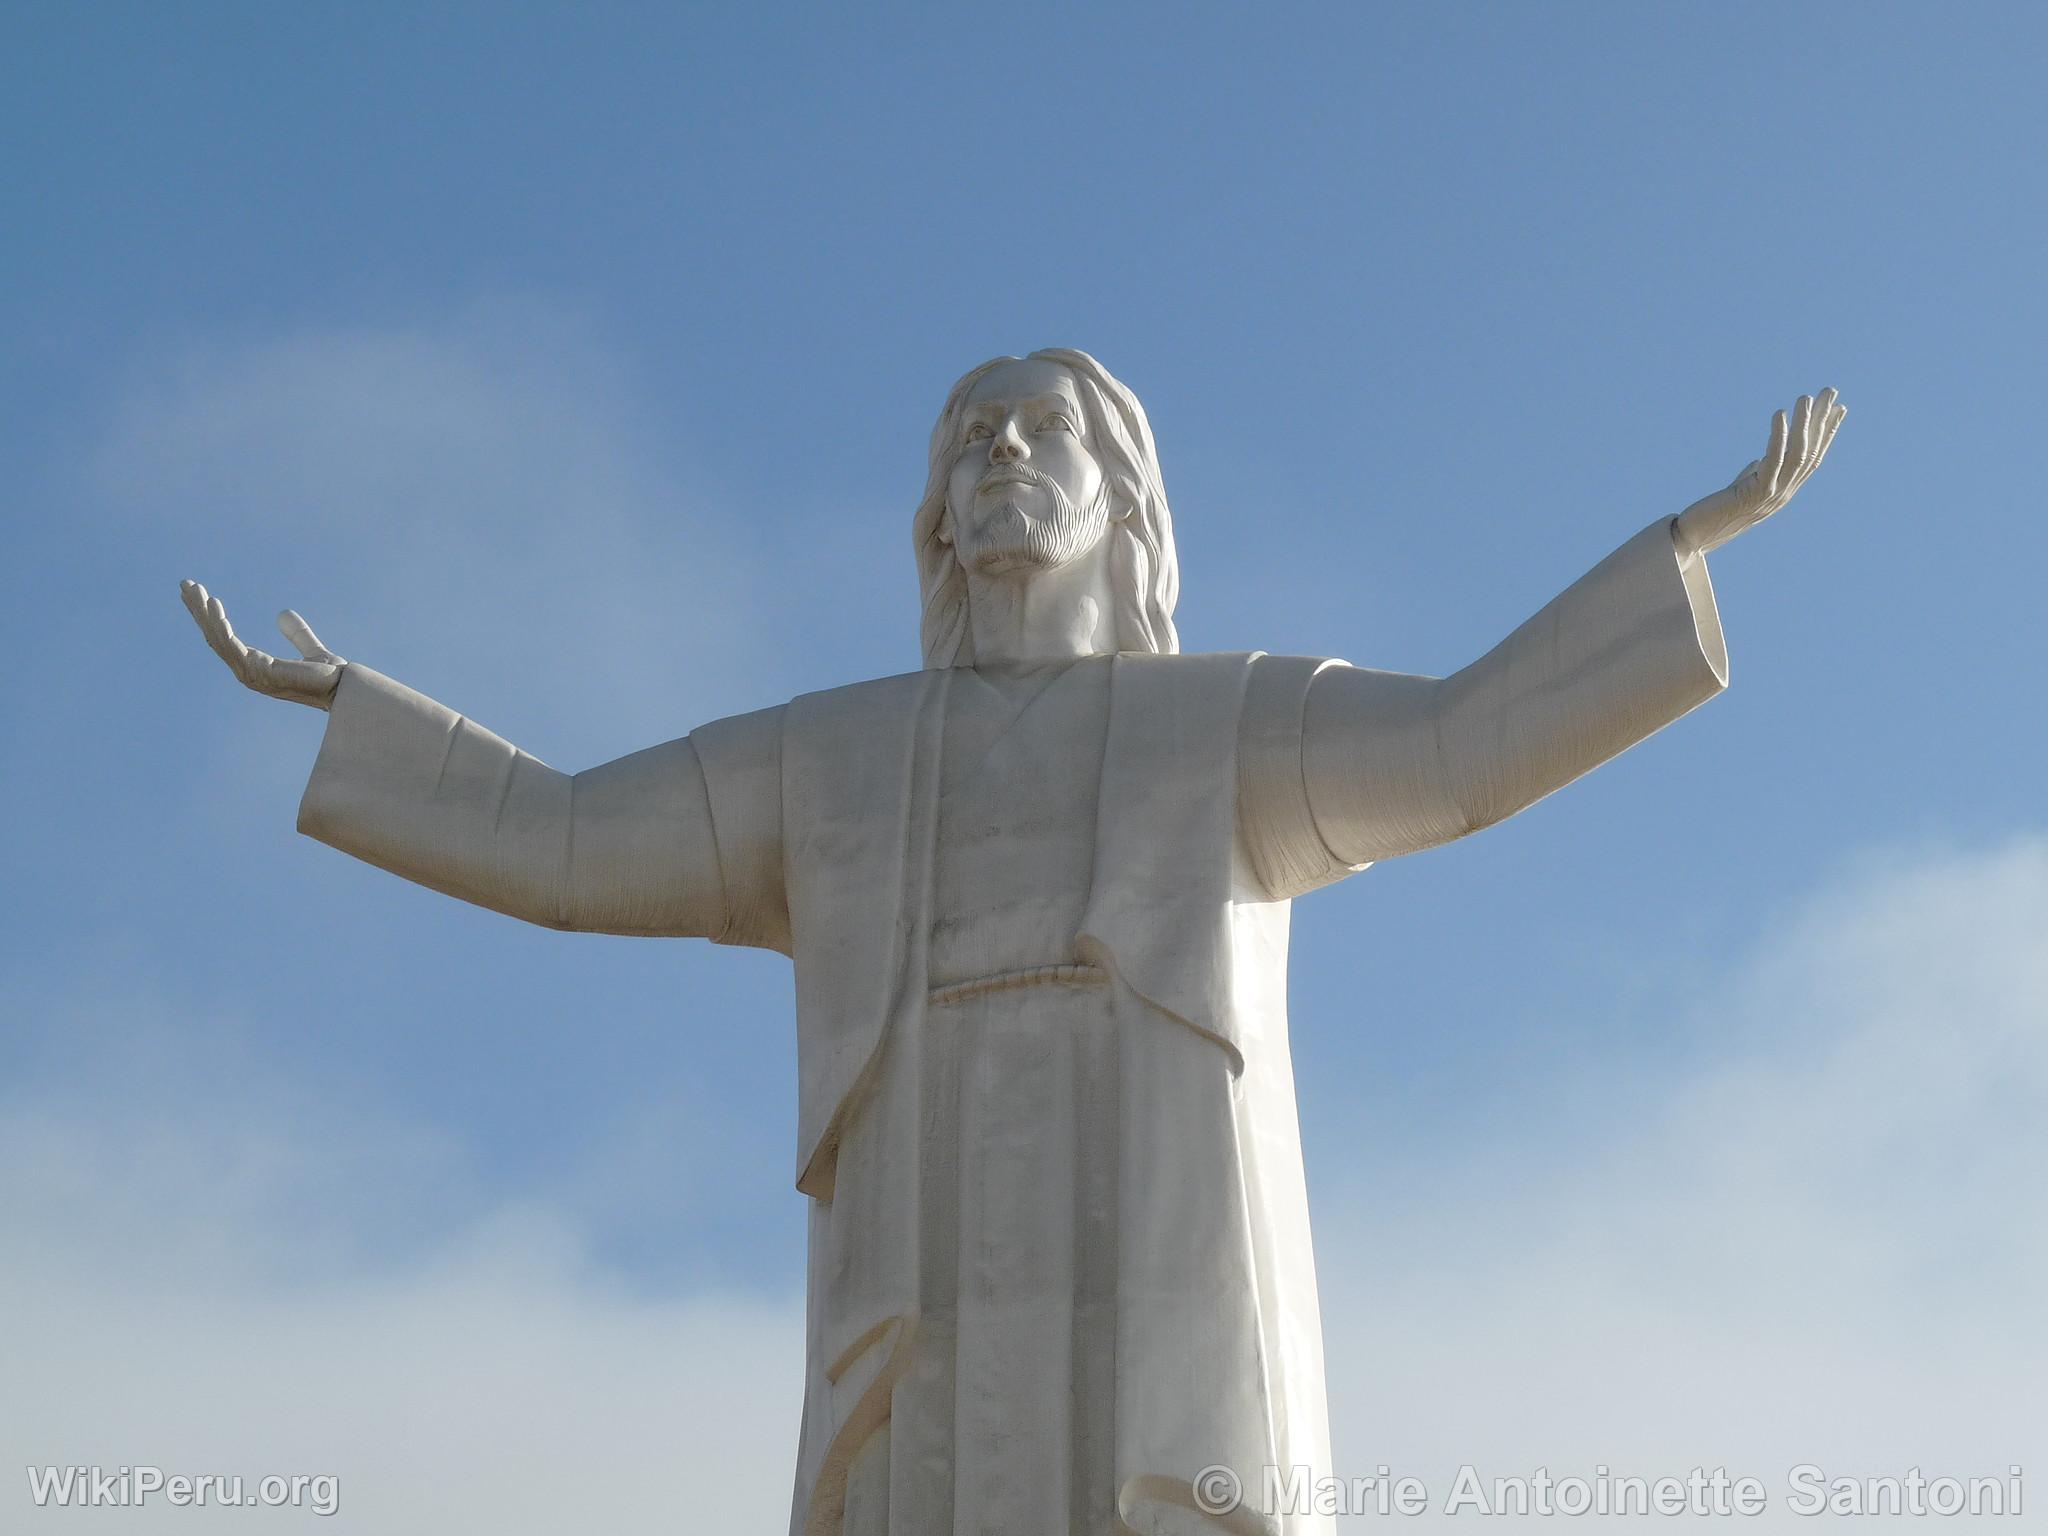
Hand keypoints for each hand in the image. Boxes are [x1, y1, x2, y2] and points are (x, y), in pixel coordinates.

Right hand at [181, 580, 344, 708]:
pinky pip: (231, 645)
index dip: (212, 618)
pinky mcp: (258, 671)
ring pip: (217, 638)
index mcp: (256, 666)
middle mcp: (248, 672)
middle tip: (185, 584)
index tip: (203, 595)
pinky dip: (220, 625)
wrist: (345, 689)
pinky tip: (214, 606)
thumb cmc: (331, 677)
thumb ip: (297, 633)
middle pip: (215, 636)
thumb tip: (282, 613)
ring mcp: (250, 673)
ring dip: (203, 613)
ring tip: (194, 588)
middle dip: (199, 610)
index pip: (225, 639)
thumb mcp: (311, 648)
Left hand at [1673, 389, 1846, 559]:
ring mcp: (1773, 495)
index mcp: (1784, 491)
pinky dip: (1778, 436)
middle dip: (1821, 420)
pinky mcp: (1755, 494)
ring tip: (1805, 397)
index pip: (1813, 458)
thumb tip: (1758, 462)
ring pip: (1797, 454)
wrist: (1694, 538)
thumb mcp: (1741, 491)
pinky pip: (1773, 461)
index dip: (1827, 433)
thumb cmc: (1715, 514)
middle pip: (1811, 451)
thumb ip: (1754, 476)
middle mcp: (1784, 494)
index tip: (1839, 408)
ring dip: (1804, 423)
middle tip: (1830, 391)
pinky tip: (1780, 414)